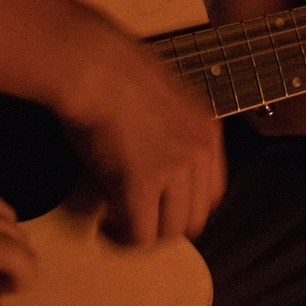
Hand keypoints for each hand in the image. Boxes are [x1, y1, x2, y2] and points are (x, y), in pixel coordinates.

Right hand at [51, 33, 225, 245]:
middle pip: (195, 217)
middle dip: (164, 225)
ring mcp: (174, 170)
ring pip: (169, 231)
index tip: (157, 207)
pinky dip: (123, 240)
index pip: (211, 193)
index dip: (182, 207)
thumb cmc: (114, 72)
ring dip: (143, 234)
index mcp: (207, 132)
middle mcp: (199, 154)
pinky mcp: (142, 184)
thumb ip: (168, 135)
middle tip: (134, 220)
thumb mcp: (161, 101)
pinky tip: (105, 229)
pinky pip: (140, 234)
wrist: (94, 66)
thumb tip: (148, 164)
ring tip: (116, 226)